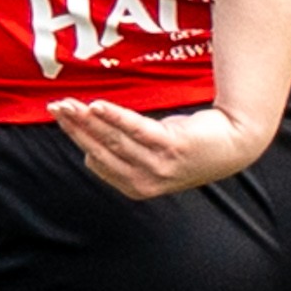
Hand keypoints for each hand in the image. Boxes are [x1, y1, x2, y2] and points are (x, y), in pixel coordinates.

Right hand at [50, 95, 272, 199]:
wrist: (234, 142)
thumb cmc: (191, 144)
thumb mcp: (154, 153)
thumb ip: (125, 152)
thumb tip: (91, 147)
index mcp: (137, 186)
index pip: (97, 162)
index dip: (81, 139)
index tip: (66, 117)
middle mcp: (146, 180)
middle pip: (100, 150)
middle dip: (75, 128)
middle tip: (55, 107)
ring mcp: (159, 165)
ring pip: (112, 139)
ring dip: (87, 120)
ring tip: (68, 104)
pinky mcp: (172, 145)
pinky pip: (135, 129)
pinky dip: (114, 117)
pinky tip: (96, 106)